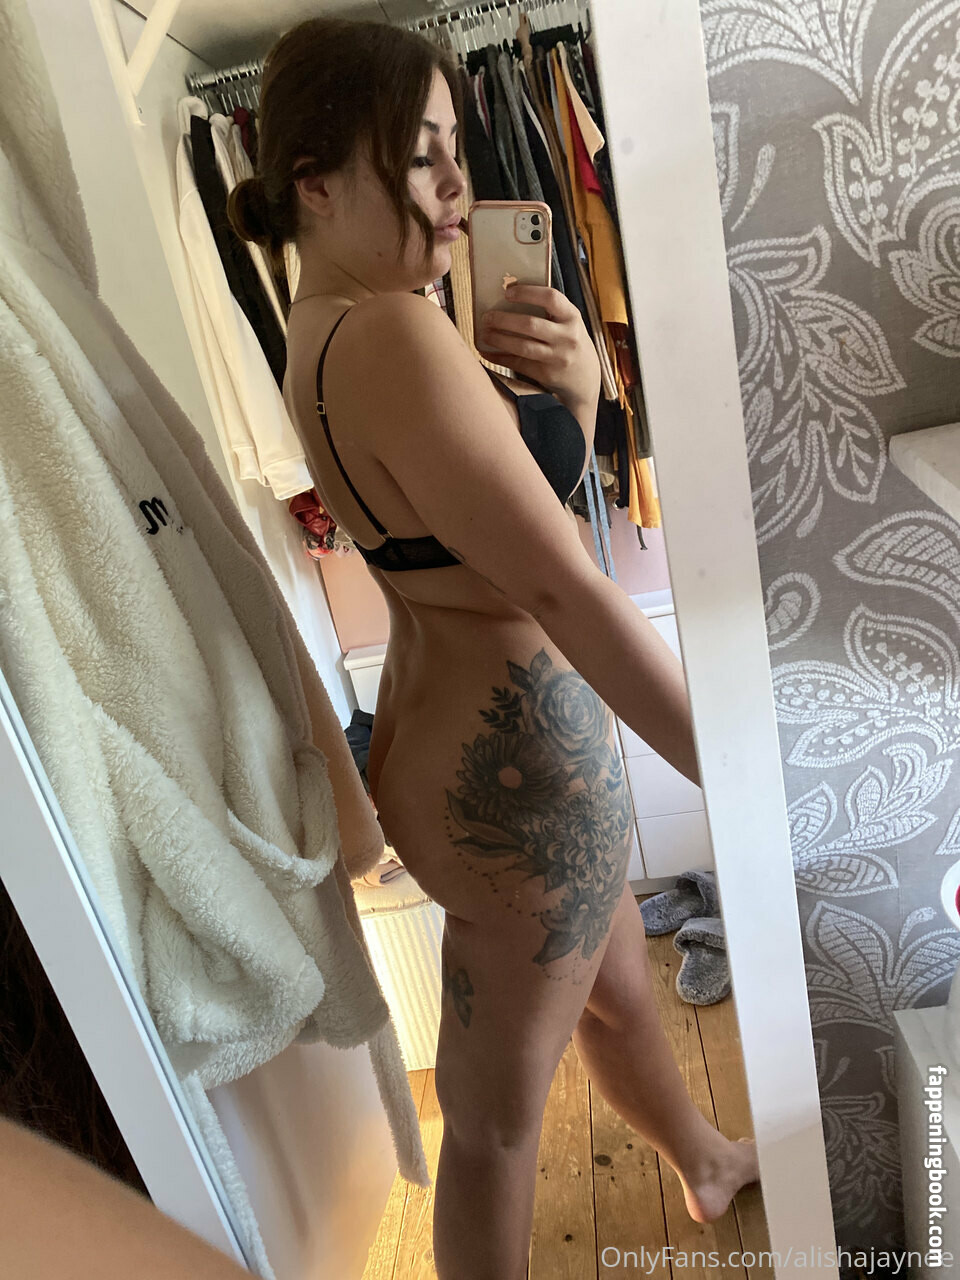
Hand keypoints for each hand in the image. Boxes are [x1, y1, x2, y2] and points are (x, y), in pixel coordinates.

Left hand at [478, 284, 599, 412]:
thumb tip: (511, 296)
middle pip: (530, 324)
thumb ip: (550, 311)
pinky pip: (519, 364)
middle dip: (504, 319)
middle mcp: (567, 337)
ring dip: (498, 339)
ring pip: (522, 346)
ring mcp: (558, 357)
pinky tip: (488, 352)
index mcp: (572, 317)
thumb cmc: (571, 343)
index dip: (527, 293)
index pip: (550, 298)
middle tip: (487, 316)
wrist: (586, 378)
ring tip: (484, 333)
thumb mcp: (569, 323)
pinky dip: (500, 357)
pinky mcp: (547, 374)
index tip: (507, 292)